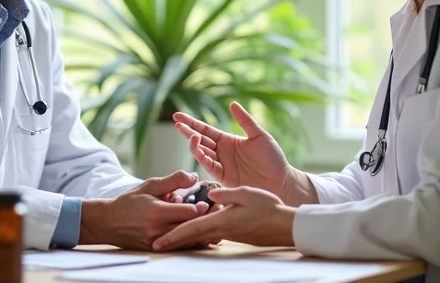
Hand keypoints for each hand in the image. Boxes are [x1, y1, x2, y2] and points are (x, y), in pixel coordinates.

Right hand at [80, 170, 215, 250]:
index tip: (213, 203)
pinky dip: (192, 242)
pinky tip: (203, 236)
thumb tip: (192, 176)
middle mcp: (157, 230)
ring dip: (202, 234)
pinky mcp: (157, 250)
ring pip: (186, 240)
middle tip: (221, 213)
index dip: (201, 208)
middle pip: (189, 228)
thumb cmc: (130, 202)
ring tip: (216, 226)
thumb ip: (172, 181)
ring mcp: (157, 243)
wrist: (108, 223)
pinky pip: (179, 247)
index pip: (185, 212)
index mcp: (156, 213)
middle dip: (206, 221)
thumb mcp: (149, 185)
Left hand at [152, 186, 295, 250]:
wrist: (284, 225)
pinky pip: (210, 236)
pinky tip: (193, 234)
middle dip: (172, 242)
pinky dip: (197, 236)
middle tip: (155, 246)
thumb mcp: (246, 193)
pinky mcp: (233, 234)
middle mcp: (221, 230)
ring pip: (199, 237)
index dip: (173, 236)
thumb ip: (226, 193)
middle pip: (191, 237)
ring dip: (183, 239)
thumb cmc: (268, 208)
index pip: (191, 229)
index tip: (158, 243)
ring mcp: (227, 233)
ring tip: (168, 240)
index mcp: (221, 220)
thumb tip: (209, 192)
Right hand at [173, 102, 317, 205]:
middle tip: (177, 124)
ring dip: (194, 144)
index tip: (177, 116)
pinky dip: (202, 158)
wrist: (281, 183)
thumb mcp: (260, 136)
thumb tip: (232, 104)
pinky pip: (209, 166)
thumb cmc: (273, 159)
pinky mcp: (223, 178)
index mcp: (228, 141)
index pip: (206, 130)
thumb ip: (245, 121)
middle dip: (188, 132)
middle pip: (200, 140)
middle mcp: (222, 152)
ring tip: (191, 135)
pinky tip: (198, 149)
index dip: (192, 123)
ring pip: (202, 153)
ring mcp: (221, 165)